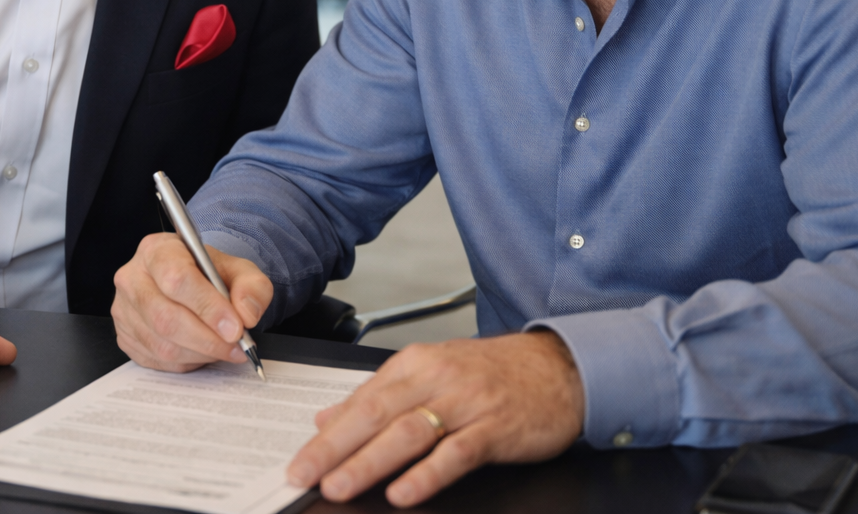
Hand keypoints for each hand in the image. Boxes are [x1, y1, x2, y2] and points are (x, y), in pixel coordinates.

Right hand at [111, 232, 273, 370]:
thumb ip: (252, 286)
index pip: (177, 279)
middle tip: (236, 346)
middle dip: (208, 339)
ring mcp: (124, 310)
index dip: (208, 307)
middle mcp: (133, 278)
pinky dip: (186, 362)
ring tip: (224, 349)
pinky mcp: (124, 336)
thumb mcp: (239, 270)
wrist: (190, 283)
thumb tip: (246, 314)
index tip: (235, 327)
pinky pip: (156, 360)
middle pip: (166, 318)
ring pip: (162, 345)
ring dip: (200, 353)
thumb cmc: (209, 274)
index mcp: (158, 250)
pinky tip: (202, 351)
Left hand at [287, 331, 583, 507]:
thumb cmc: (492, 373)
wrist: (558, 367)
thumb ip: (379, 396)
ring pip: (409, 433)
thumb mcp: (431, 374)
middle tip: (304, 474)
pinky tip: (404, 492)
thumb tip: (328, 418)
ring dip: (370, 461)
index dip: (326, 435)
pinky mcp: (495, 428)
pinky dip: (428, 473)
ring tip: (340, 485)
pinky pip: (457, 452)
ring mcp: (466, 403)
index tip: (299, 460)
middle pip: (375, 415)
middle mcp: (436, 379)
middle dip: (334, 448)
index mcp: (414, 364)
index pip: (360, 401)